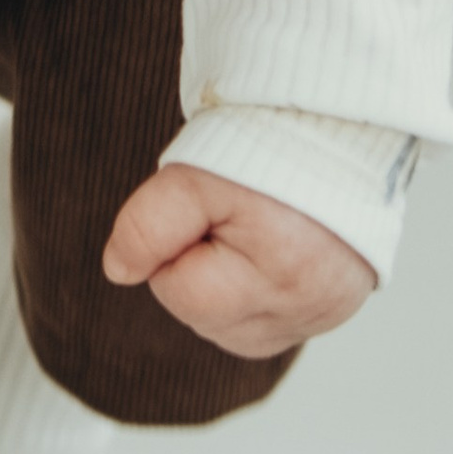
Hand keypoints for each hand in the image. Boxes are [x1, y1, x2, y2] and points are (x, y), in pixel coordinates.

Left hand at [101, 165, 376, 357]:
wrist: (332, 125)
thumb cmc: (264, 146)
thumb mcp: (192, 174)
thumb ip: (147, 226)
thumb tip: (118, 271)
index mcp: (279, 275)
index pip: (176, 291)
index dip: (174, 242)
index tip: (205, 206)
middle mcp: (310, 309)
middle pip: (203, 317)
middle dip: (199, 266)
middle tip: (232, 213)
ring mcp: (324, 314)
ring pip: (232, 328)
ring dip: (225, 284)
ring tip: (252, 229)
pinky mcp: (334, 311)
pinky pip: (267, 324)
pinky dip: (255, 292)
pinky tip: (267, 251)